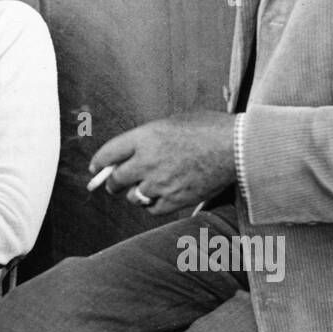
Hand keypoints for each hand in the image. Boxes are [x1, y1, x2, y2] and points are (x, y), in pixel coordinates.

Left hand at [89, 110, 235, 214]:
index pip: (108, 154)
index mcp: (144, 137)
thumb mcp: (172, 122)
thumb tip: (131, 151)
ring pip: (133, 197)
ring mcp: (161, 183)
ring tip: (142, 189)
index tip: (95, 169)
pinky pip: (153, 209)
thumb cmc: (208, 128)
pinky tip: (158, 198)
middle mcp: (147, 161)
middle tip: (114, 184)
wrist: (236, 146)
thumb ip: (148, 138)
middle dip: (112, 183)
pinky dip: (152, 205)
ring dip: (134, 194)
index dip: (98, 163)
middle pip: (116, 179)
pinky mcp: (176, 199)